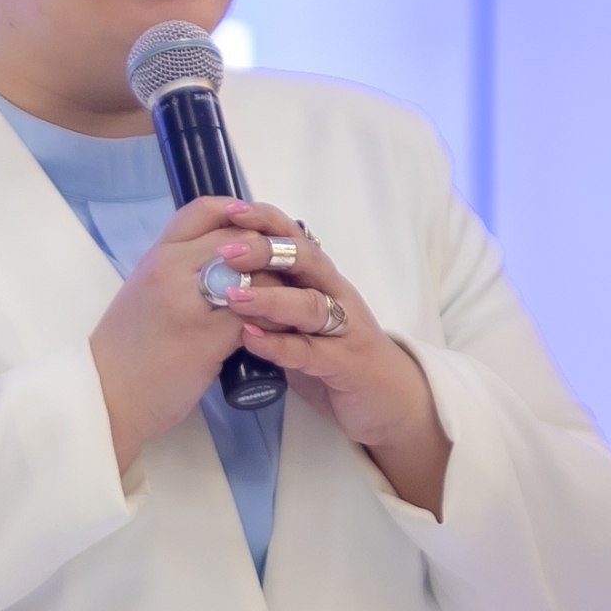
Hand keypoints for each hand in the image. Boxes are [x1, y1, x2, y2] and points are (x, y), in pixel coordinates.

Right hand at [87, 195, 265, 473]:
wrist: (106, 394)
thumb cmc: (125, 347)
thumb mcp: (145, 291)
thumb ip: (179, 270)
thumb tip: (223, 259)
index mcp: (156, 255)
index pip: (205, 210)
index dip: (239, 213)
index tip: (257, 230)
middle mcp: (172, 268)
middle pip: (239, 237)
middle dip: (270, 249)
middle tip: (286, 268)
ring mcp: (191, 301)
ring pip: (255, 271)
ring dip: (279, 283)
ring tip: (288, 298)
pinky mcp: (210, 337)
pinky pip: (258, 314)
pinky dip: (275, 317)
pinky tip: (281, 327)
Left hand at [213, 201, 451, 518]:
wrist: (390, 401)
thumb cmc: (336, 356)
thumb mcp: (299, 322)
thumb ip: (270, 300)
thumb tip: (221, 278)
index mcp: (322, 279)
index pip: (294, 237)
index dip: (263, 220)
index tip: (228, 209)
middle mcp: (336, 295)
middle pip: (304, 259)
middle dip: (264, 250)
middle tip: (225, 251)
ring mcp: (345, 329)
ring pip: (309, 303)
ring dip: (269, 298)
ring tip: (233, 297)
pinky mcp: (348, 364)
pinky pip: (311, 351)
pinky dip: (279, 345)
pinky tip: (251, 339)